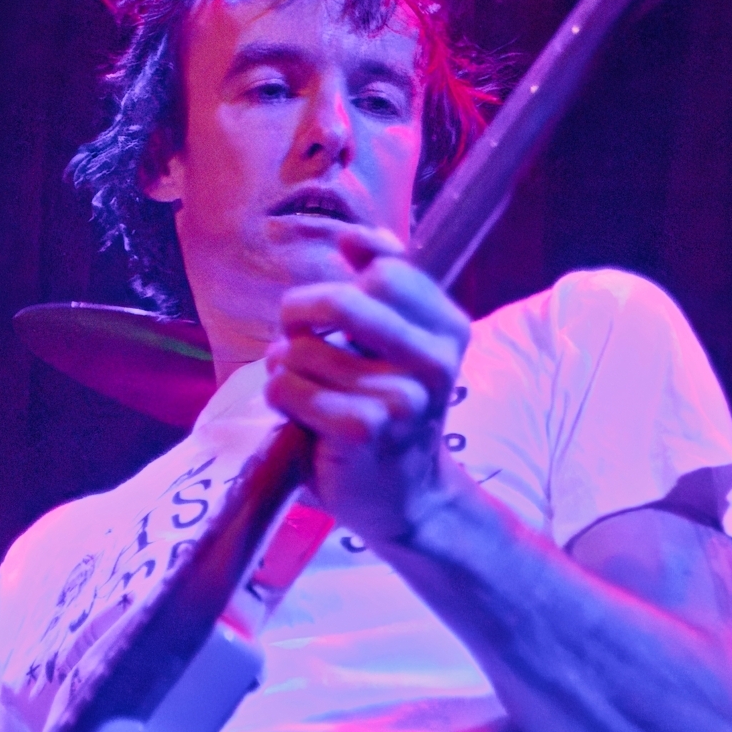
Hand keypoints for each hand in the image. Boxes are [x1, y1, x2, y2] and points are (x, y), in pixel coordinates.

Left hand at [264, 224, 472, 544]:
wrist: (405, 495)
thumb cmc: (393, 410)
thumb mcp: (402, 345)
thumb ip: (386, 286)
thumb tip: (353, 236)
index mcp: (449, 329)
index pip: (387, 270)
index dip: (345, 278)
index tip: (335, 305)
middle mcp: (433, 361)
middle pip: (343, 299)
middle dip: (300, 313)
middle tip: (297, 334)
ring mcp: (399, 398)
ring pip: (302, 349)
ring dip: (287, 366)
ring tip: (306, 387)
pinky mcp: (361, 430)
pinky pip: (289, 389)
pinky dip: (282, 397)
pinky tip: (301, 415)